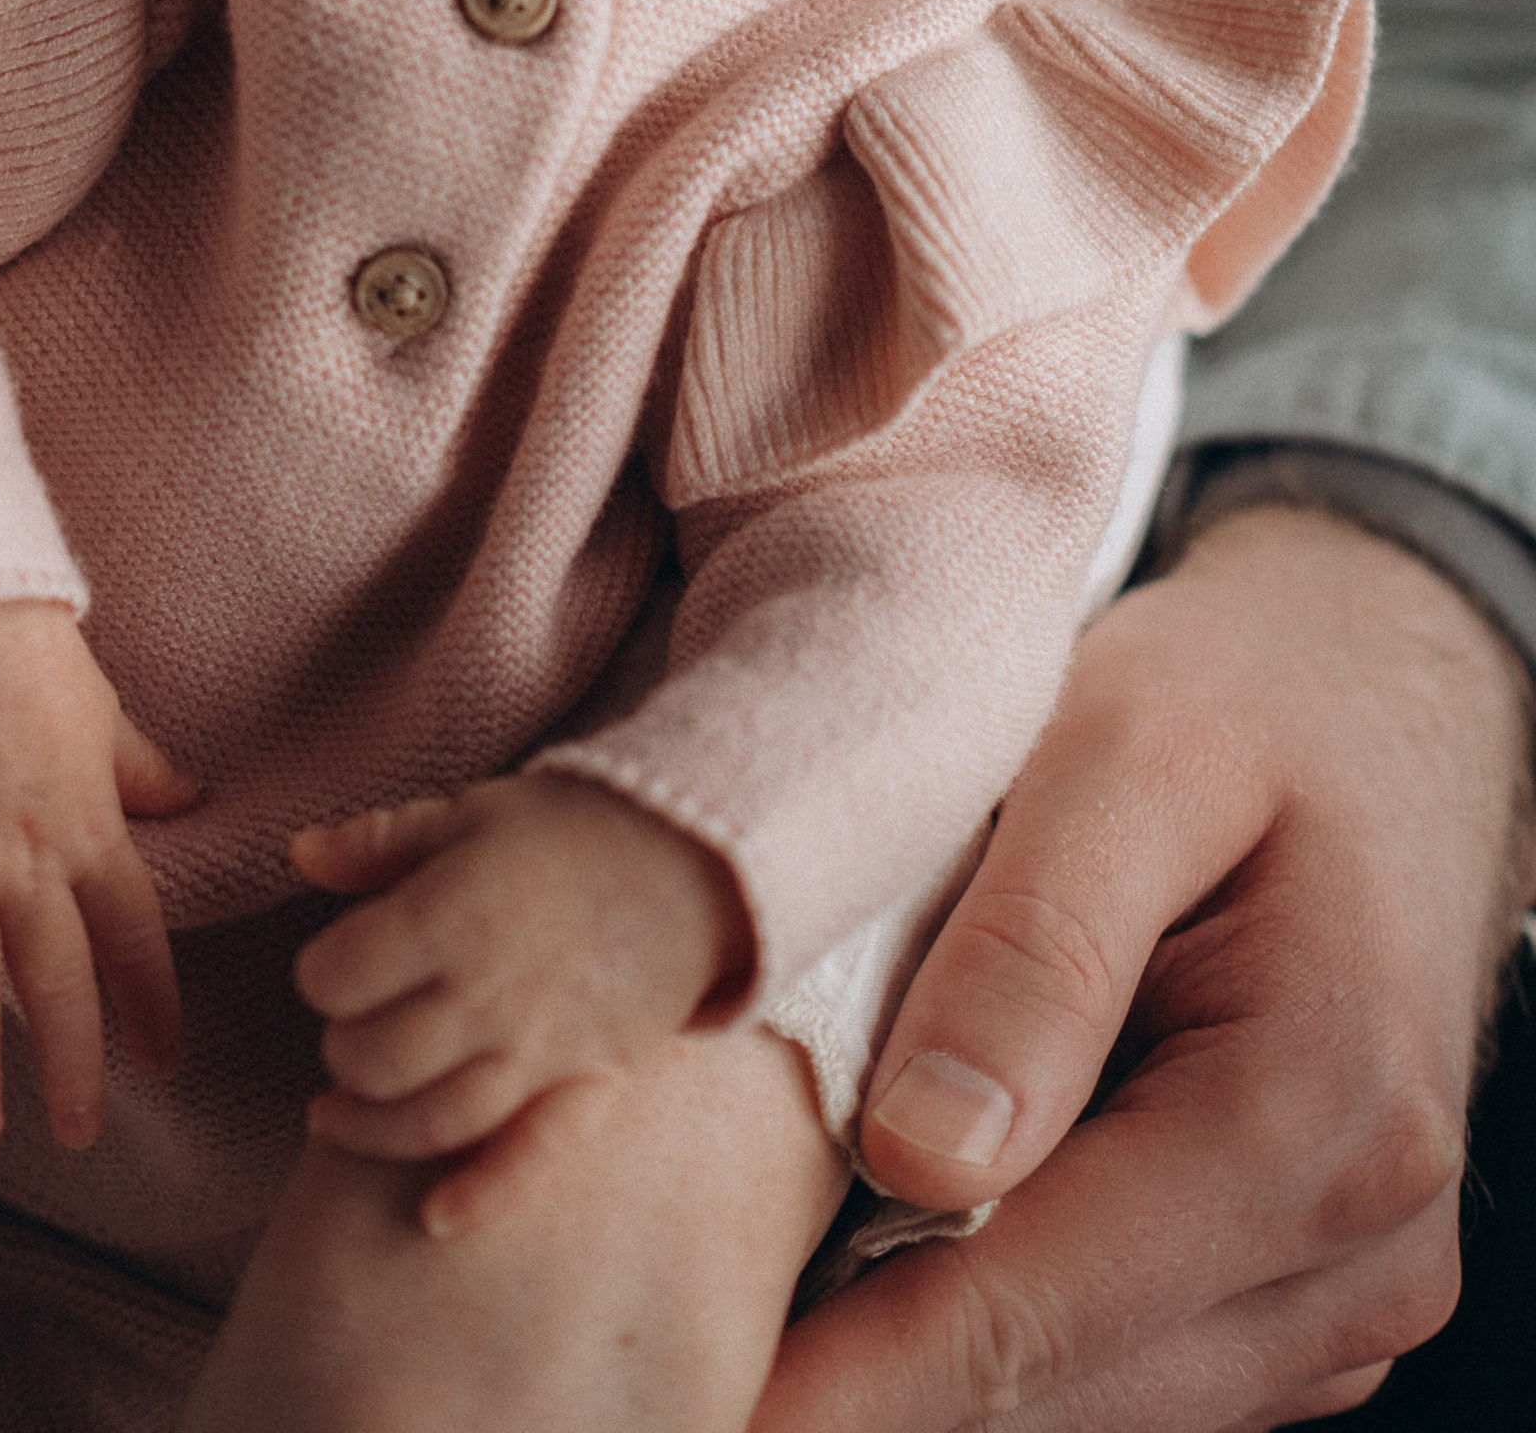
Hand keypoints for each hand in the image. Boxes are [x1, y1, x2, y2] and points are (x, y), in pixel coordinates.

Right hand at [0, 599, 198, 1150]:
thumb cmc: (33, 654)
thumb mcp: (109, 717)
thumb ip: (146, 773)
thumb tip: (199, 801)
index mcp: (88, 826)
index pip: (133, 934)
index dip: (149, 1003)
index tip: (161, 1063)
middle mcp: (24, 853)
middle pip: (55, 974)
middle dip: (72, 1059)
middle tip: (81, 1132)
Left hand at [289, 771, 750, 1234]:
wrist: (687, 857)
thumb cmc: (563, 829)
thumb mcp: (464, 815)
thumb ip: (377, 841)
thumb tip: (300, 853)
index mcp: (450, 916)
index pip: (338, 976)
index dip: (320, 972)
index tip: (333, 961)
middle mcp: (489, 993)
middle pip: (374, 1059)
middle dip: (343, 1048)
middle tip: (350, 1024)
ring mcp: (540, 1050)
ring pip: (434, 1120)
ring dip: (372, 1129)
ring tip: (334, 1117)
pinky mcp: (586, 1084)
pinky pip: (533, 1157)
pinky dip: (484, 1194)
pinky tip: (436, 1217)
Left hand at [756, 507, 1535, 1431]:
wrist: (1380, 696)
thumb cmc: (1246, 699)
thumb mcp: (1127, 749)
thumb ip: (1034, 947)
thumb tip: (923, 1160)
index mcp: (1326, 1116)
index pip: (1041, 1304)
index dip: (850, 1374)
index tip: (703, 1399)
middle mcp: (1361, 1247)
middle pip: (1060, 1383)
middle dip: (865, 1374)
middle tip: (678, 1344)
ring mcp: (1340, 1294)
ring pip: (1089, 1401)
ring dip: (926, 1355)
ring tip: (760, 1283)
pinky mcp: (1296, 1301)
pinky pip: (1125, 1367)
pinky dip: (999, 1322)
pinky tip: (884, 1240)